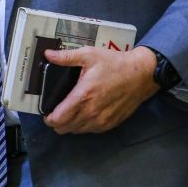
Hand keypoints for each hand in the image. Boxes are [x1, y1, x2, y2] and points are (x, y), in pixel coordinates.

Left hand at [42, 45, 157, 133]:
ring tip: (69, 112)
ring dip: (69, 125)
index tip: (46, 112)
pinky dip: (83, 125)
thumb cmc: (115, 64)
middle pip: (64, 128)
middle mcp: (91, 112)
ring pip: (76, 131)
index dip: (48, 117)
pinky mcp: (110, 124)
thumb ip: (66, 57)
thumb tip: (47, 54)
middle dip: (56, 122)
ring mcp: (101, 120)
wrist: (141, 75)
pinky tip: (83, 114)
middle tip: (56, 111)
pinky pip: (89, 131)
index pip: (59, 118)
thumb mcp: (89, 55)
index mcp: (83, 95)